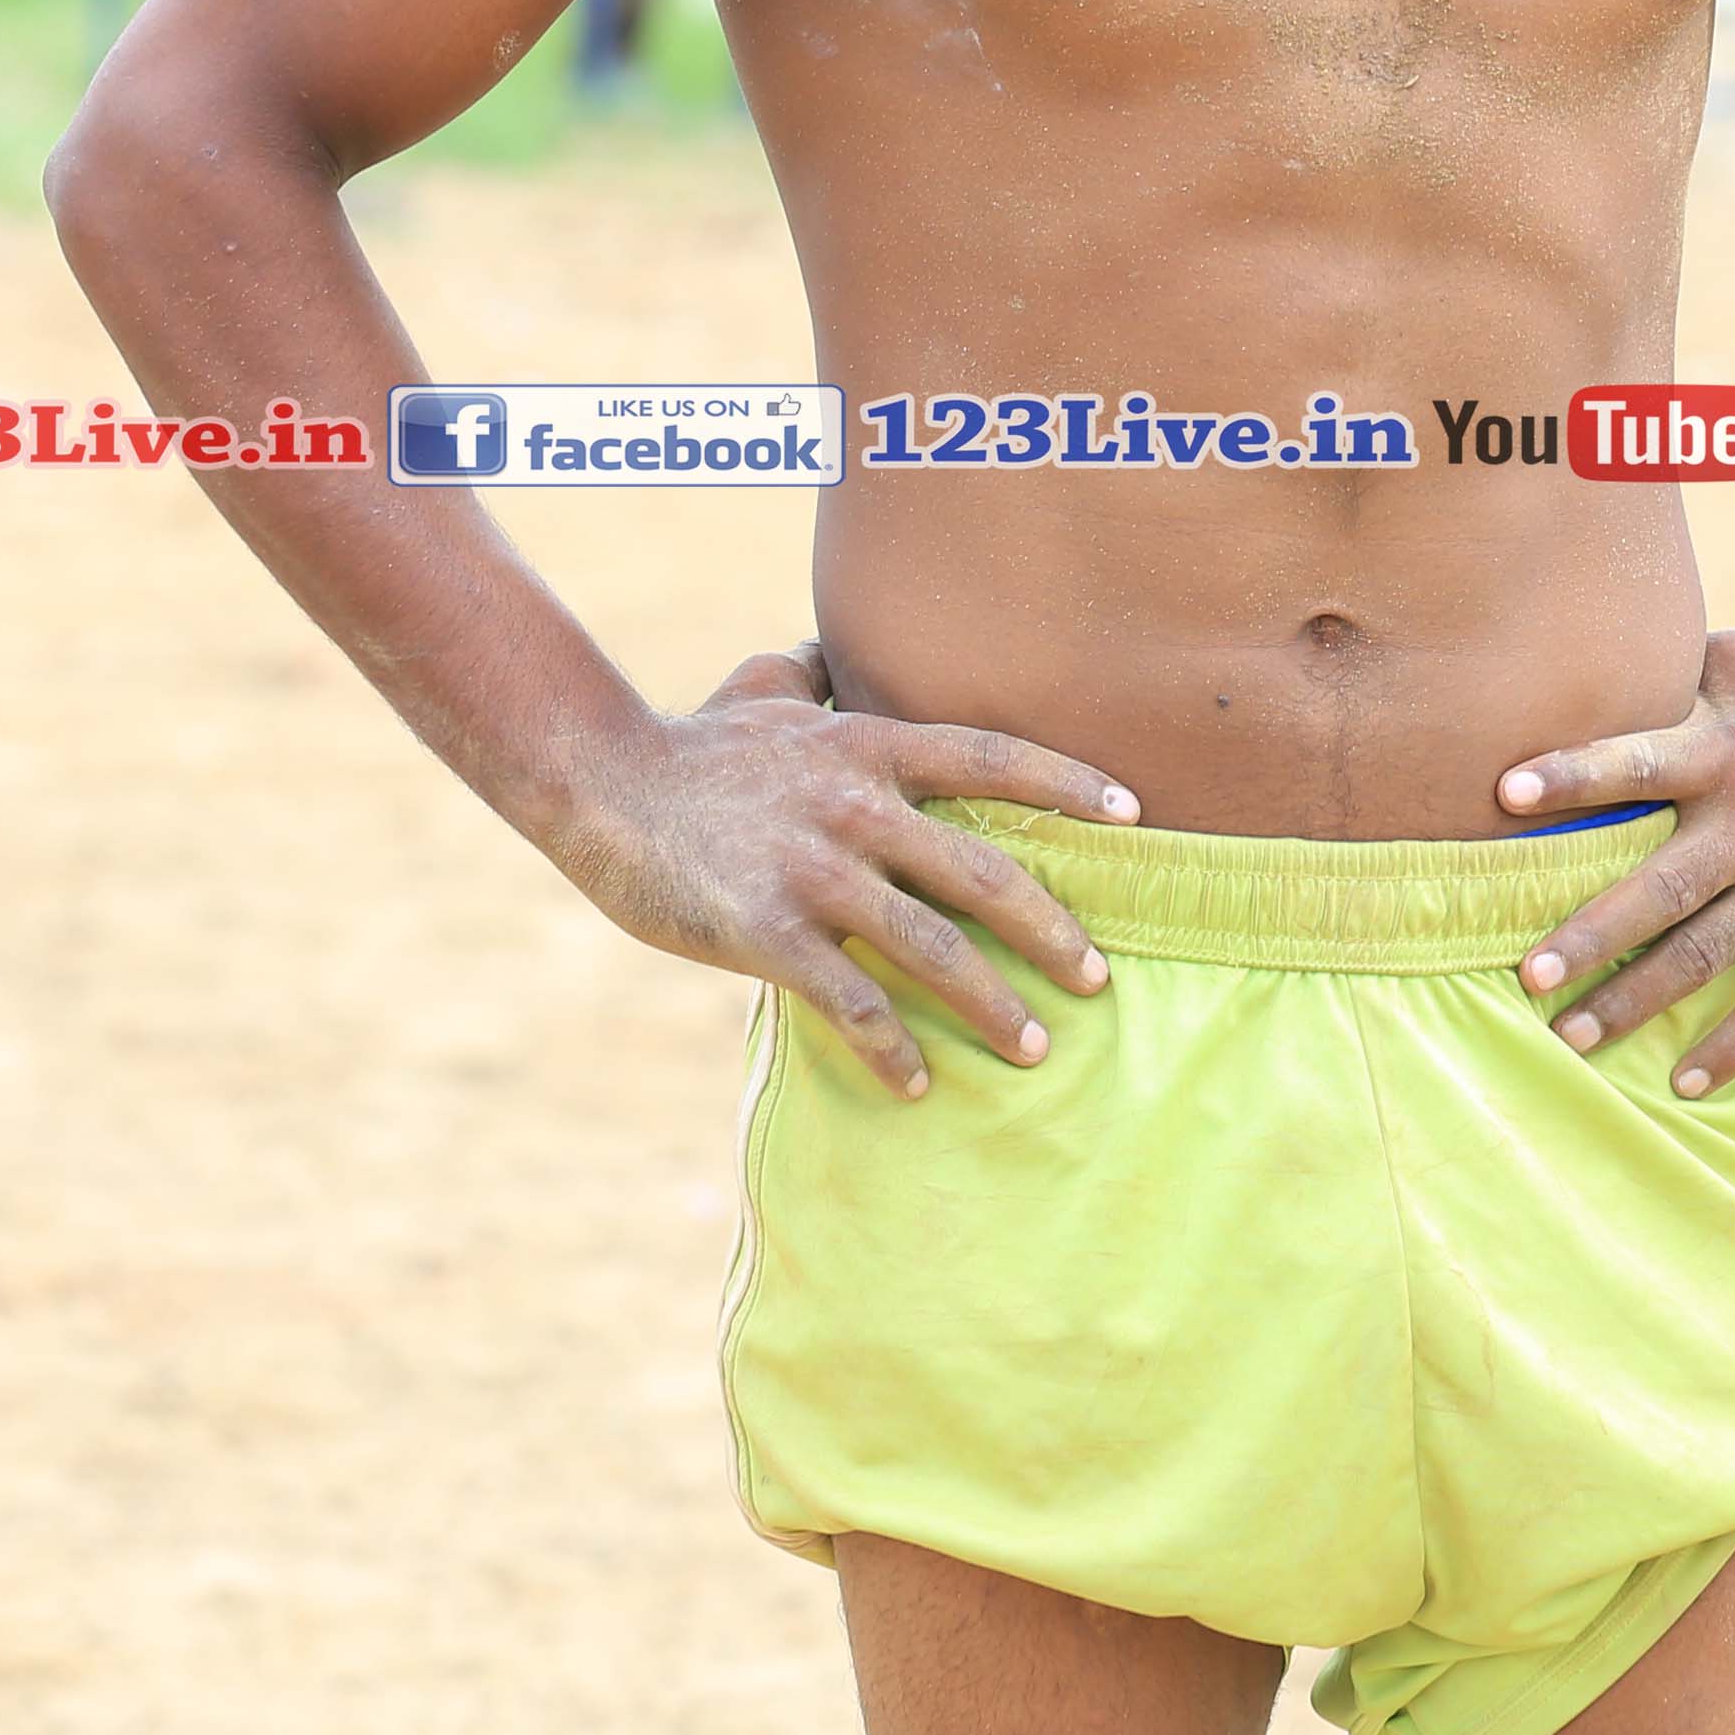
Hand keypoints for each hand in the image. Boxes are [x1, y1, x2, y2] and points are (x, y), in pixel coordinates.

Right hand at [552, 643, 1137, 1099]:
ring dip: (992, 1004)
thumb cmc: (689, 742)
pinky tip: (916, 1085)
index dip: (1069, 784)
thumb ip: (812, 672)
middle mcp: (857, 805)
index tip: (1134, 814)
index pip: (993, 758)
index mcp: (868, 746)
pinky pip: (850, 1001)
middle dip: (1054, 929)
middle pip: (985, 872)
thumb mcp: (762, 686)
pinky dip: (890, 1049)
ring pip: (933, 947)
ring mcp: (815, 870)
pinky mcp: (769, 931)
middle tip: (1098, 978)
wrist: (599, 783)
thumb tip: (833, 649)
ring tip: (1034, 1047)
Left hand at [1494, 629, 1734, 1098]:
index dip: (1574, 774)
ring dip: (1636, 999)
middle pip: (1662, 887)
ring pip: (1706, 954)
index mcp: (1727, 751)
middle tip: (1527, 975)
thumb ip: (1669, 667)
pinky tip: (1682, 1082)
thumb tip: (1581, 646)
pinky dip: (1732, 1044)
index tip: (1504, 792)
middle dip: (1591, 934)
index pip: (1639, 760)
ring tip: (1572, 1035)